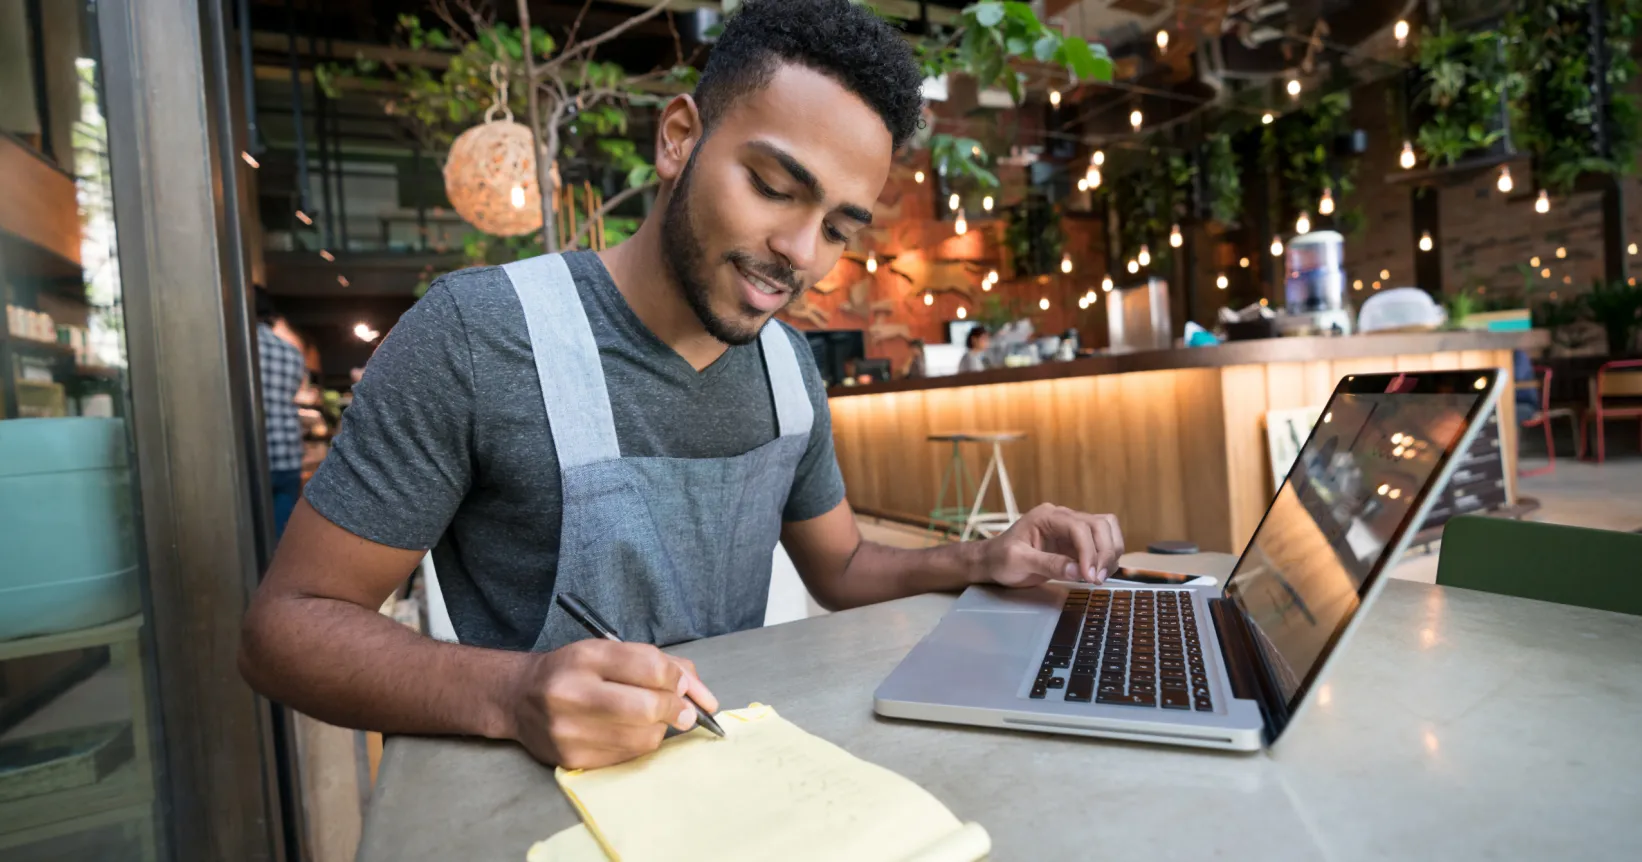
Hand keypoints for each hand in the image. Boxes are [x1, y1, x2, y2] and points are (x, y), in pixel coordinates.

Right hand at [508, 639, 719, 768]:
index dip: (677, 678)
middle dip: (677, 709)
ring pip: (642, 737)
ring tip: (652, 720)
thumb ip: (657, 664)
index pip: (649, 666)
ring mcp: (569, 730)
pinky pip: (626, 756)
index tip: (683, 684)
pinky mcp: (572, 758)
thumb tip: (701, 693)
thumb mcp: (608, 651)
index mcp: (585, 657)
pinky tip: (631, 733)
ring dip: (660, 729)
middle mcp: (572, 692)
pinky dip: (640, 745)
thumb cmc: (573, 670)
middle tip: (685, 712)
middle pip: (647, 707)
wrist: (519, 697)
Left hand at [979, 504, 1124, 588]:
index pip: (1079, 527)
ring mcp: (1071, 529)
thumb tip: (1077, 571)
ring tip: (1099, 577)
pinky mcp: (1076, 543)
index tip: (1089, 576)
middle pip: (1099, 524)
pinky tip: (1097, 574)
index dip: (1089, 551)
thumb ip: (1047, 564)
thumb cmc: (1000, 559)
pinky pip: (1101, 544)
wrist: (992, 562)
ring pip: (1106, 530)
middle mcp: (1062, 517)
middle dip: (1104, 552)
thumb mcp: (1018, 562)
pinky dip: (1106, 558)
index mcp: (1046, 516)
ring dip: (1109, 553)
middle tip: (1096, 579)